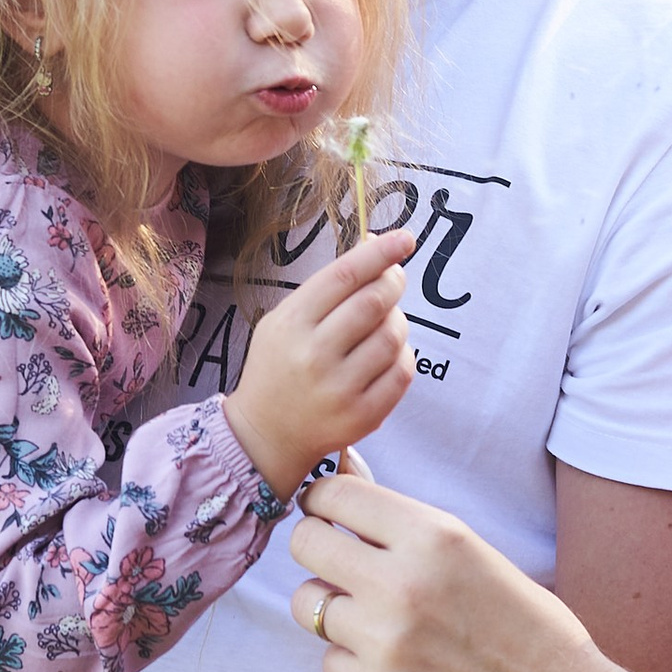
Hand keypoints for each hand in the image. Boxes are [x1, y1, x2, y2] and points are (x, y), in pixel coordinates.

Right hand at [227, 231, 416, 497]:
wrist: (266, 433)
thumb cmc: (280, 365)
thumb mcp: (285, 320)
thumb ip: (327, 287)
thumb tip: (377, 247)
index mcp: (292, 323)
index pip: (345, 275)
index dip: (380, 253)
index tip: (405, 238)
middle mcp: (314, 355)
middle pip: (374, 302)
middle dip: (393, 282)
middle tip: (394, 279)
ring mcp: (340, 389)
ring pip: (392, 336)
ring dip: (398, 321)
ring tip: (385, 322)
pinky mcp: (362, 416)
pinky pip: (401, 372)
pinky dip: (403, 355)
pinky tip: (388, 354)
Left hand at [286, 473, 608, 671]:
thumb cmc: (522, 622)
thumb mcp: (471, 551)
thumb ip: (403, 523)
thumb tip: (343, 473)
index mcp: (433, 535)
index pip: (335, 493)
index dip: (323, 502)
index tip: (330, 515)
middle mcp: (402, 581)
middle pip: (305, 542)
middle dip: (317, 548)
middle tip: (340, 564)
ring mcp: (386, 640)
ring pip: (307, 604)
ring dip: (332, 608)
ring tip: (373, 619)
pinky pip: (329, 661)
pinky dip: (351, 661)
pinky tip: (392, 662)